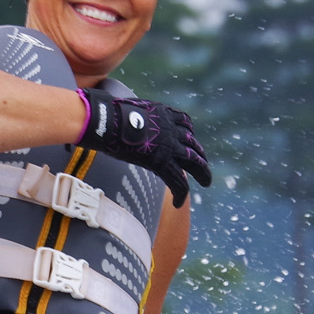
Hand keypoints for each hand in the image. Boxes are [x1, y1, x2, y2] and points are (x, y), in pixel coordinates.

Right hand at [77, 91, 210, 208]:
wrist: (108, 121)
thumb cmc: (108, 115)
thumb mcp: (126, 110)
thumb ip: (130, 116)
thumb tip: (110, 117)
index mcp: (164, 114)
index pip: (184, 122)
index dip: (188, 133)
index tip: (188, 139)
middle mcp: (171, 129)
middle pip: (193, 143)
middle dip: (201, 155)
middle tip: (204, 165)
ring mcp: (169, 146)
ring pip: (194, 161)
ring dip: (202, 173)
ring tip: (206, 182)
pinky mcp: (162, 162)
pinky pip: (178, 180)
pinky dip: (180, 192)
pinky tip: (178, 203)